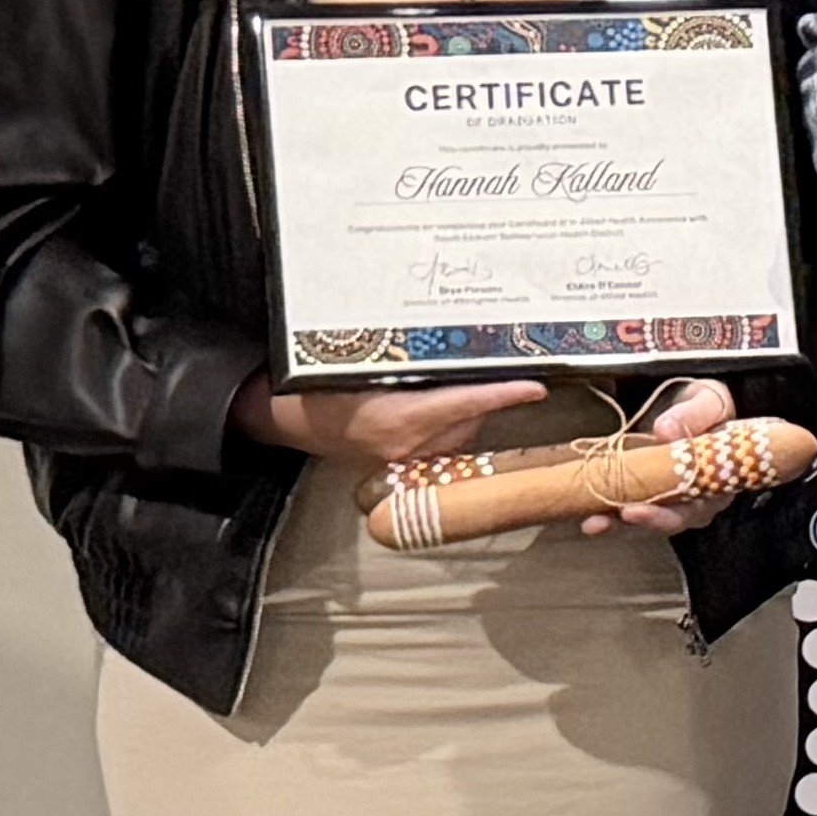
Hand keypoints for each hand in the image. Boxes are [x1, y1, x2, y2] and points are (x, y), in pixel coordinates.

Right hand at [241, 374, 549, 465]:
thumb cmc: (314, 385)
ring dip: (465, 409)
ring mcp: (403, 458)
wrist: (282, 417)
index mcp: (399, 417)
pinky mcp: (398, 465)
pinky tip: (433, 404)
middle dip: (483, 394)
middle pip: (469, 417)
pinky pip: (440, 443)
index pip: (465, 402)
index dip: (503, 395)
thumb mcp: (360, 364)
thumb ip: (408, 365)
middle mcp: (407, 444)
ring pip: (459, 431)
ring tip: (452, 381)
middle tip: (490, 364)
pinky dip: (447, 424)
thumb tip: (450, 350)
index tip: (534, 387)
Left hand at [589, 378, 745, 537]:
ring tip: (593, 524)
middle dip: (641, 522)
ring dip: (618, 525)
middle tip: (619, 516)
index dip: (668, 514)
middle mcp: (697, 501)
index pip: (697, 508)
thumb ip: (694, 415)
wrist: (690, 408)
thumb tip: (666, 430)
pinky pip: (629, 512)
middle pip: (670, 520)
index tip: (638, 510)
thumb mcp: (709, 401)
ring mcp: (671, 502)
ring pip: (646, 522)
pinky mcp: (647, 497)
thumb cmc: (706, 408)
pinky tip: (589, 519)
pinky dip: (609, 516)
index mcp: (719, 482)